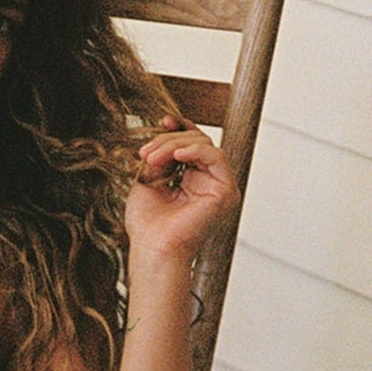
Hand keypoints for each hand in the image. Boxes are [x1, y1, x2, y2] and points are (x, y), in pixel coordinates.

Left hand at [126, 116, 238, 262]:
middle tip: (146, 153)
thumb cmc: (148, 226)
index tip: (162, 121)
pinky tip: (176, 156)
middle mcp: (208, 182)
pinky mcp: (225, 191)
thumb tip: (163, 138)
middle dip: (168, 141)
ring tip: (152, 159)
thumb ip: (159, 158)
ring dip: (175, 145)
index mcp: (192, 181)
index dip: (179, 129)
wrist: (153, 249)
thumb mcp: (148, 180)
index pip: (192, 145)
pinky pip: (216, 157)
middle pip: (197, 141)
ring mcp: (219, 186)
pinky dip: (195, 151)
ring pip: (205, 145)